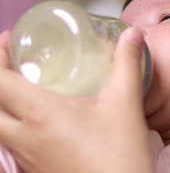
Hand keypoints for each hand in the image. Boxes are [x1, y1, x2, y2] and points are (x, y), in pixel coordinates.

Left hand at [0, 28, 153, 172]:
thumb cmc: (120, 152)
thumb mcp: (126, 102)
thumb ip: (128, 63)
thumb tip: (133, 34)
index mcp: (40, 114)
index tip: (10, 40)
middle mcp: (24, 137)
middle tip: (12, 64)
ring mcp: (25, 158)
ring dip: (1, 105)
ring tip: (20, 89)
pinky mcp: (32, 171)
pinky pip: (9, 145)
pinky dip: (10, 127)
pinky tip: (35, 122)